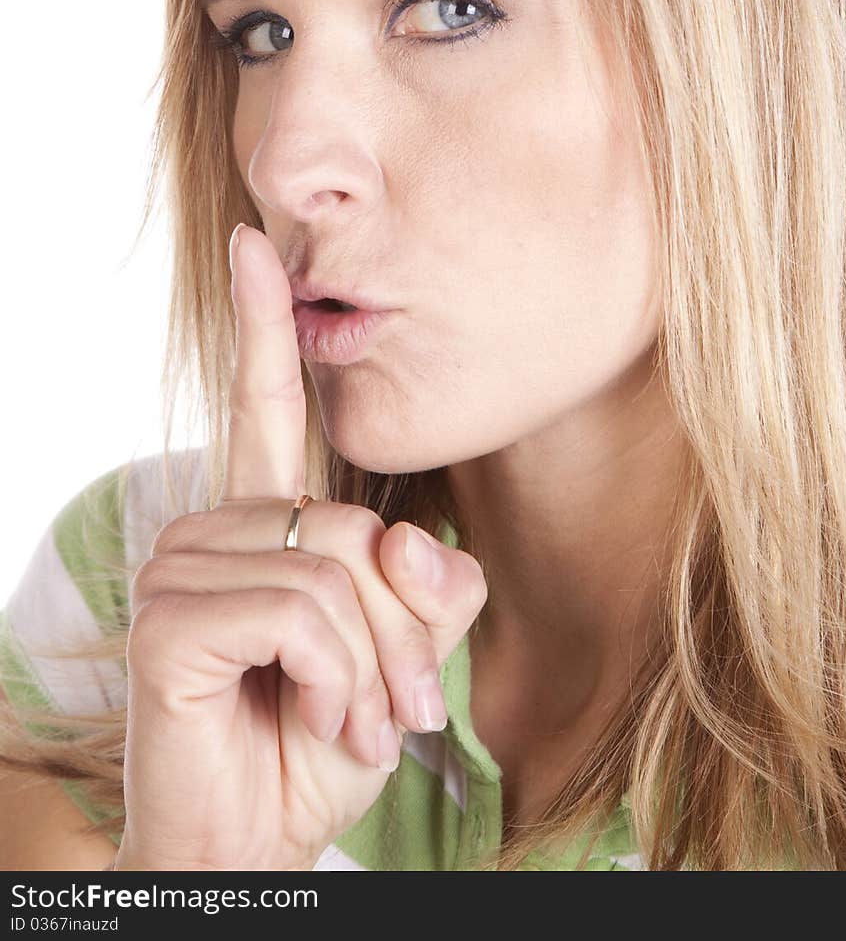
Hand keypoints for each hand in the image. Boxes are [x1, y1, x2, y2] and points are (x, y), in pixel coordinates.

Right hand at [115, 224, 486, 870]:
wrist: (254, 850)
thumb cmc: (317, 746)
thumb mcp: (401, 661)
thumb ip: (426, 591)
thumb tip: (413, 540)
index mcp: (264, 524)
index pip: (265, 407)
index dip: (264, 325)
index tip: (256, 243)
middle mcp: (214, 528)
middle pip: (355, 526)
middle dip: (401, 632)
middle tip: (395, 712)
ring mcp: (184, 567)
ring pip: (334, 569)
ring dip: (372, 666)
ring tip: (352, 723)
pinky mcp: (171, 619)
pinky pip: (301, 612)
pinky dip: (338, 679)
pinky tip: (315, 718)